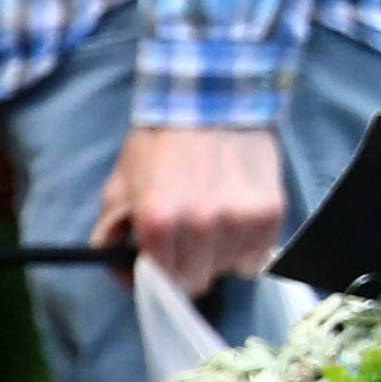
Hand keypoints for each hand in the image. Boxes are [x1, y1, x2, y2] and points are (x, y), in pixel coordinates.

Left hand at [103, 123, 286, 295]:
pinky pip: (258, 255)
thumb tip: (123, 273)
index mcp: (158, 221)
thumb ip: (109, 236)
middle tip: (185, 239)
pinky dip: (247, 244)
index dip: (158, 274)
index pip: (160, 283)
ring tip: (212, 218)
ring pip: (229, 269)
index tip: (160, 260)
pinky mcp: (271, 212)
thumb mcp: (118, 185)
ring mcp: (241, 220)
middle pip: (196, 282)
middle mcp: (201, 225)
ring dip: (219, 254)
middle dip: (187, 266)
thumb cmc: (158, 143)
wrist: (210, 98)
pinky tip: (235, 216)